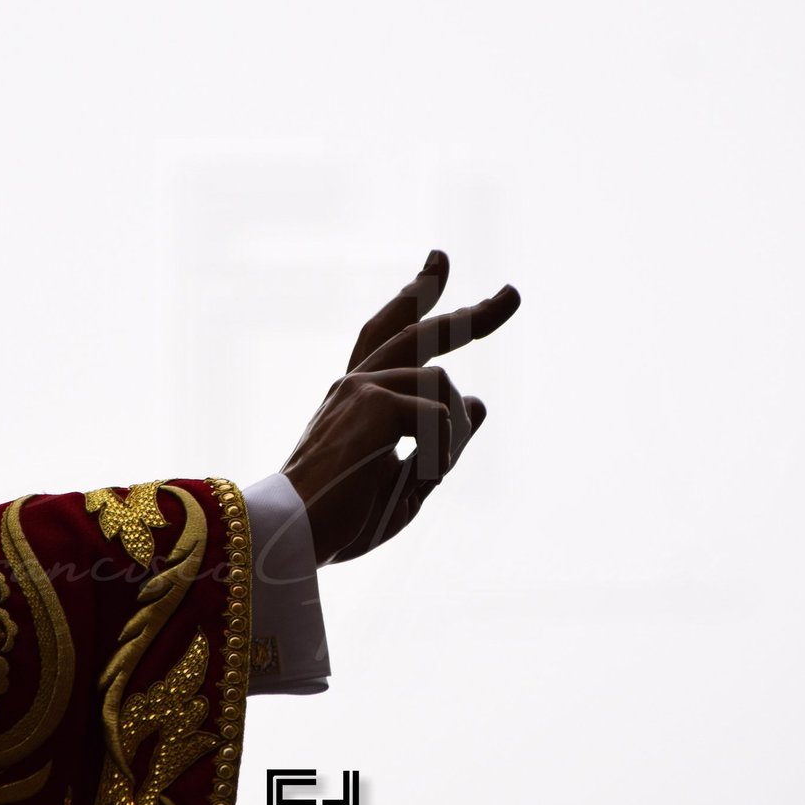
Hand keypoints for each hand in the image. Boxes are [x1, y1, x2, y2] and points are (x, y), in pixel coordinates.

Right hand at [281, 250, 520, 563]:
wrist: (291, 537)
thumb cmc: (338, 522)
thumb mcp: (409, 482)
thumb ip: (443, 443)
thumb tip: (480, 403)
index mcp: (358, 399)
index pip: (388, 334)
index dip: (414, 299)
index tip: (437, 268)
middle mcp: (356, 383)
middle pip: (417, 330)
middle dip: (469, 313)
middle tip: (513, 295)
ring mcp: (361, 388)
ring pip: (442, 384)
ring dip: (452, 434)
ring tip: (430, 475)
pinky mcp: (371, 403)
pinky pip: (439, 416)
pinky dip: (441, 453)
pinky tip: (420, 477)